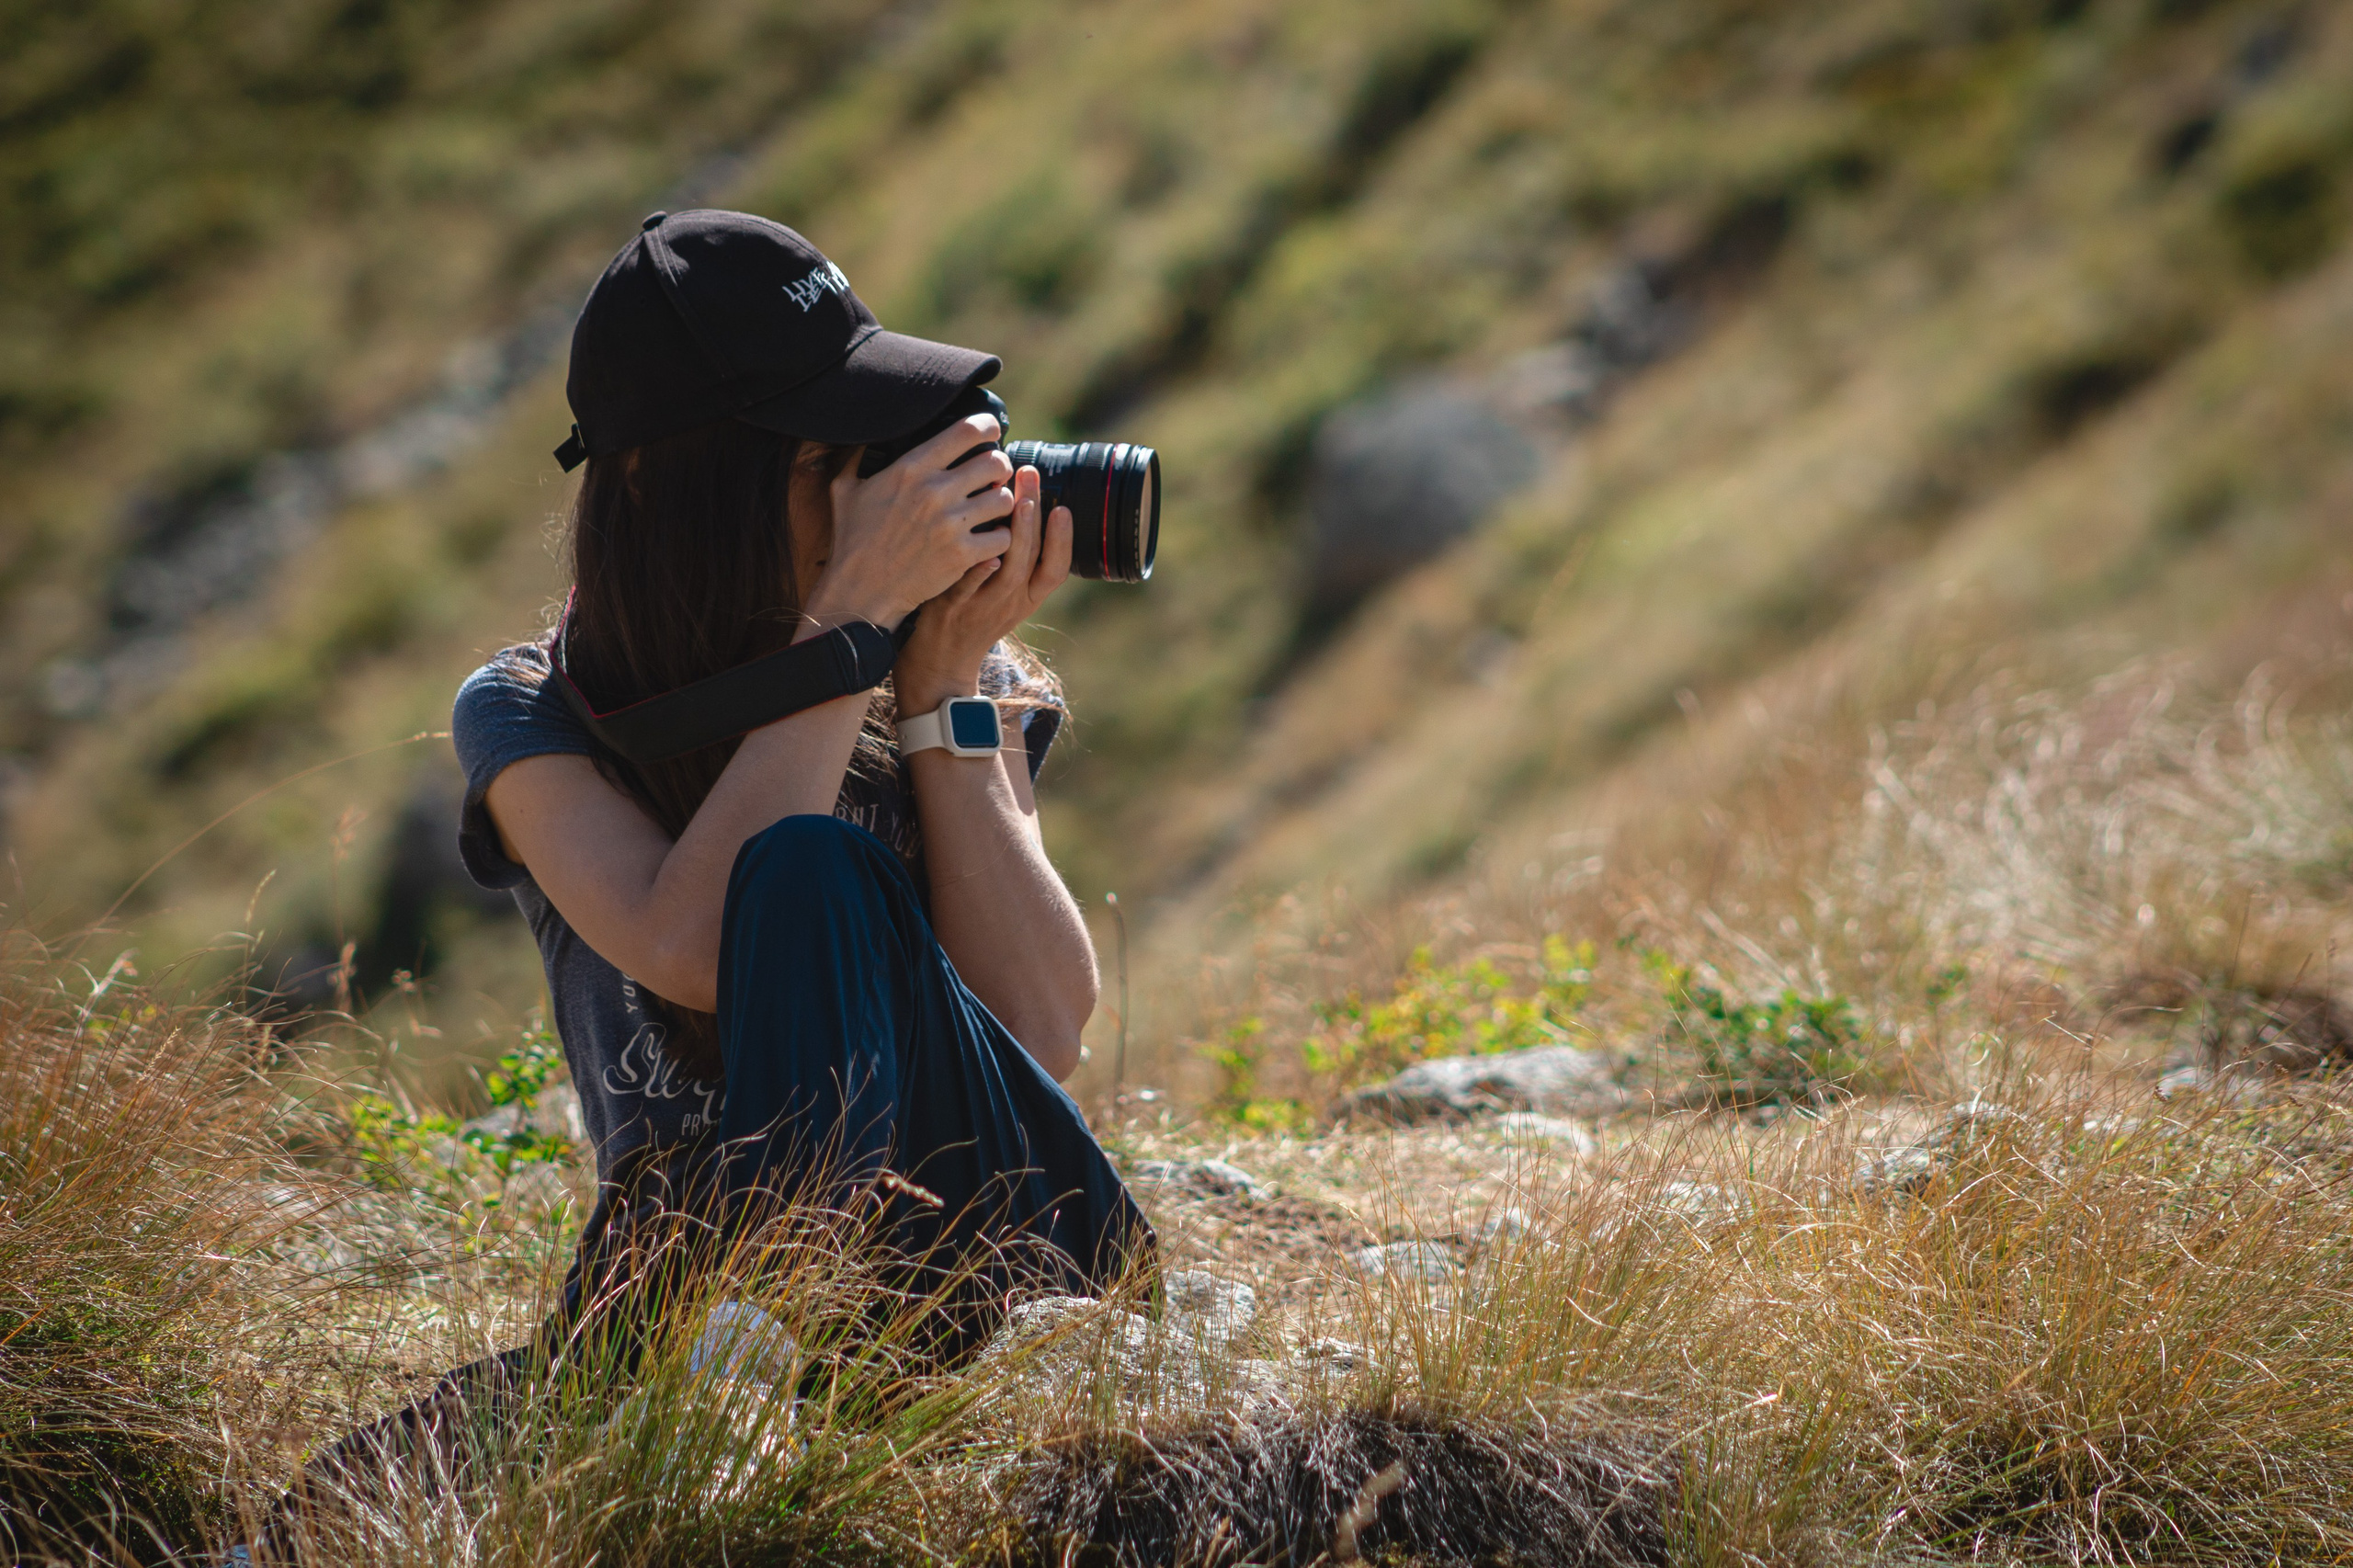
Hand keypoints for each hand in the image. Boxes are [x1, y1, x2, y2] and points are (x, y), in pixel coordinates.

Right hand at [799, 414, 1016, 632]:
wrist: (860, 590)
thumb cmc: (852, 540)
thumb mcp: (845, 489)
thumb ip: (859, 457)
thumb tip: (867, 432)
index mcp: (911, 468)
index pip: (967, 431)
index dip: (988, 427)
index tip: (991, 431)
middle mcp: (934, 491)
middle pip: (996, 463)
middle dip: (999, 467)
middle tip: (994, 477)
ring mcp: (950, 524)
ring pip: (1005, 500)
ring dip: (1002, 504)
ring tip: (992, 509)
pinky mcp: (962, 555)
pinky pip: (1003, 537)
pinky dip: (1000, 538)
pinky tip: (989, 539)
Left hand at [895, 464, 1072, 714]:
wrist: (939, 660)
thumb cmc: (973, 614)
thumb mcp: (1003, 594)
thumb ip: (1015, 559)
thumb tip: (1021, 504)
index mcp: (1027, 597)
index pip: (1056, 568)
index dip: (1064, 539)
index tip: (1064, 507)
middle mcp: (1011, 603)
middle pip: (1033, 559)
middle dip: (1037, 516)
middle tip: (1032, 476)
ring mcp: (983, 607)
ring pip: (1008, 571)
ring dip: (1017, 535)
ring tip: (1015, 500)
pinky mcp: (954, 609)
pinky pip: (968, 587)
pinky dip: (978, 569)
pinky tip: (981, 543)